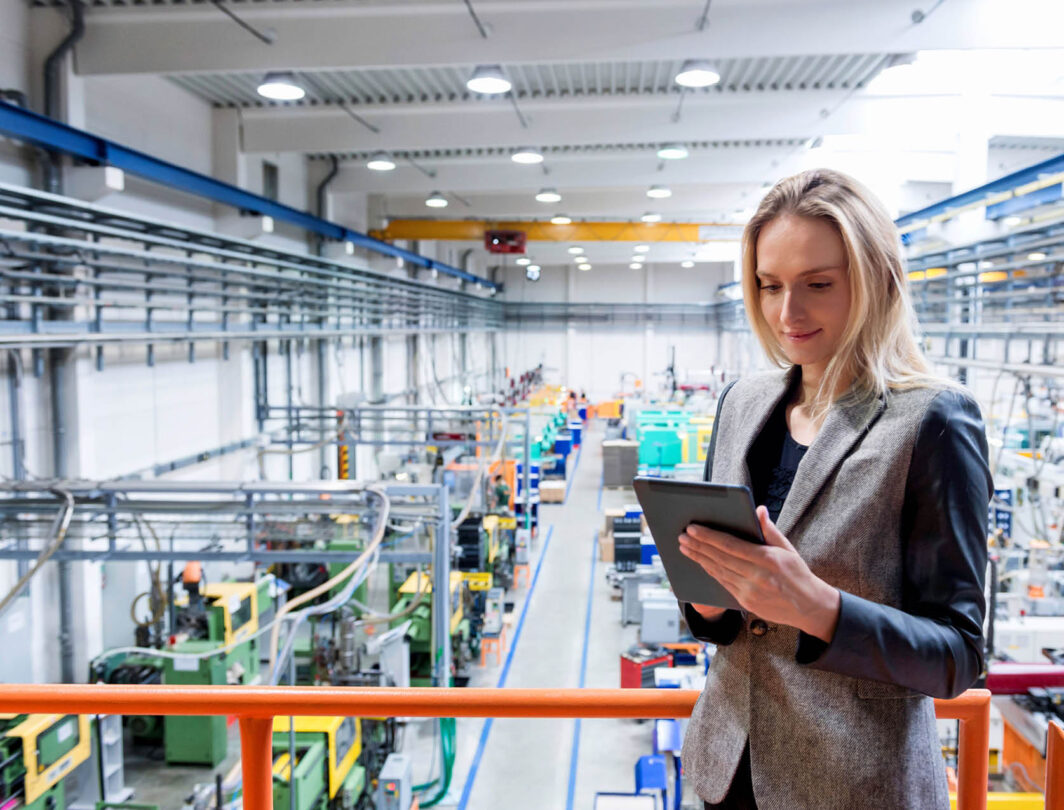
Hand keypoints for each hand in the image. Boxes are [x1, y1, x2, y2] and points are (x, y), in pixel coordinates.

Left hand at [678, 506, 840, 642]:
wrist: (810, 608)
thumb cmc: (798, 573)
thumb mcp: (788, 549)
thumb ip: (770, 530)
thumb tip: (758, 509)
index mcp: (768, 559)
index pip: (731, 545)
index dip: (709, 536)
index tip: (693, 528)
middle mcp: (757, 577)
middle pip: (720, 558)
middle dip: (698, 546)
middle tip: (681, 536)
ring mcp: (750, 592)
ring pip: (718, 572)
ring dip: (698, 558)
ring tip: (684, 547)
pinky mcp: (746, 602)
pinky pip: (723, 583)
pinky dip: (710, 571)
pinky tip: (700, 562)